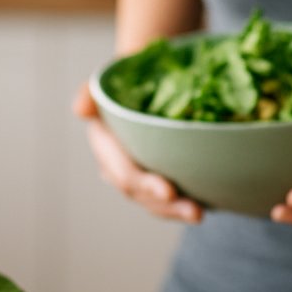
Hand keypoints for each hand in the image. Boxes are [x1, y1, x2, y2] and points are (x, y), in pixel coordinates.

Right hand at [73, 84, 201, 222]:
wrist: (143, 81)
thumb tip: (80, 110)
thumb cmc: (125, 77)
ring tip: (202, 214)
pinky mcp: (159, 179)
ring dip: (178, 211)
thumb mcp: (107, 77)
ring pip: (156, 203)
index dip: (144, 184)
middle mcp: (119, 169)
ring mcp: (139, 177)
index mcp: (106, 148)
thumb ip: (90, 91)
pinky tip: (212, 205)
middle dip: (167, 206)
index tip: (169, 190)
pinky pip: (171, 197)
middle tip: (197, 212)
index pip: (123, 172)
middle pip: (142, 195)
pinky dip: (187, 202)